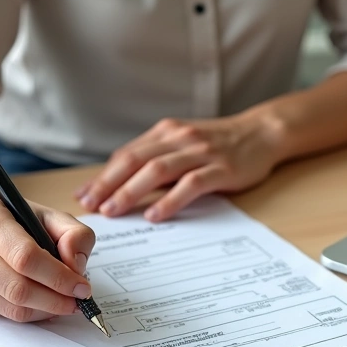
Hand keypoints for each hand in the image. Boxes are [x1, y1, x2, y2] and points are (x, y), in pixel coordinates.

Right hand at [0, 195, 95, 321]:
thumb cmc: (13, 218)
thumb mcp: (48, 215)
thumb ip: (74, 234)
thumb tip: (77, 267)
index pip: (25, 257)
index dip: (59, 277)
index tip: (82, 288)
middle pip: (17, 288)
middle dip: (55, 300)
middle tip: (77, 301)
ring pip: (10, 307)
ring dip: (45, 310)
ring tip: (63, 302)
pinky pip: (2, 314)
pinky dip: (29, 313)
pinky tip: (41, 302)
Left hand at [75, 114, 283, 221]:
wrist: (262, 133)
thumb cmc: (220, 144)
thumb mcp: (184, 144)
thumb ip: (157, 159)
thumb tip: (123, 185)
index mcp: (166, 132)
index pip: (127, 154)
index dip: (102, 175)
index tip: (83, 195)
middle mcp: (179, 138)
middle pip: (135, 161)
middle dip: (108, 184)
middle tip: (90, 205)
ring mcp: (200, 152)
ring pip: (157, 170)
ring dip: (131, 191)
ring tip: (114, 210)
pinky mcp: (220, 168)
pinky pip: (189, 184)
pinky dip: (169, 200)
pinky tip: (154, 214)